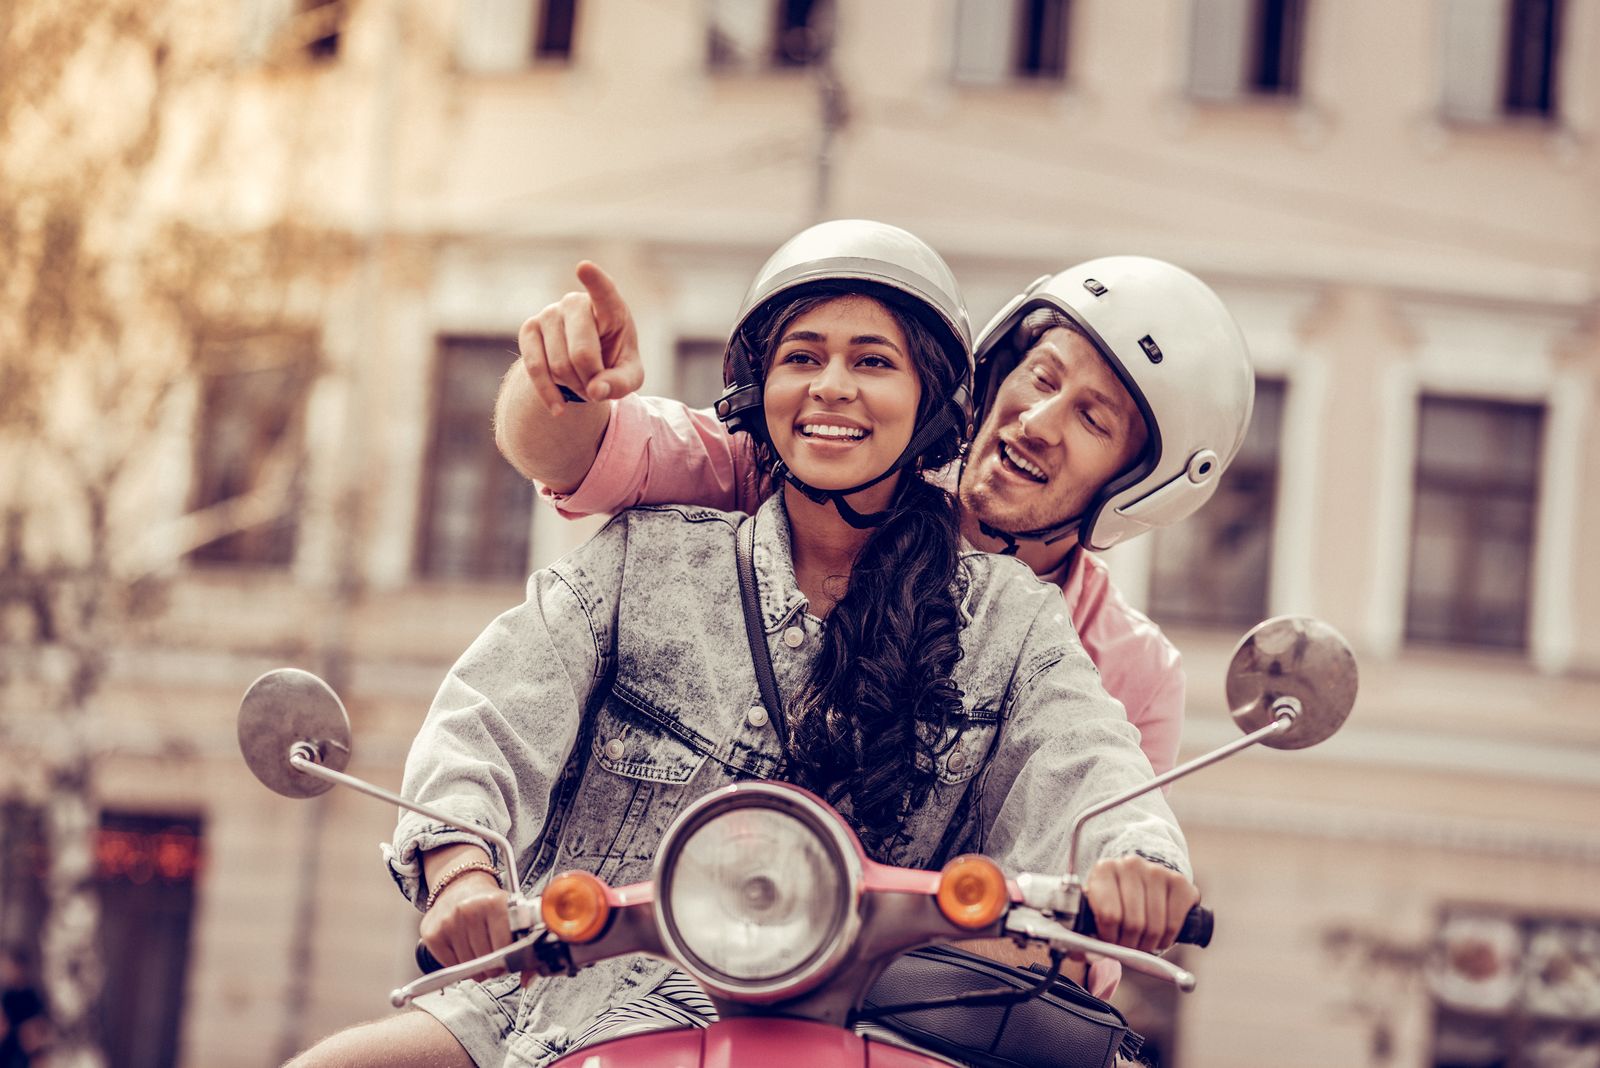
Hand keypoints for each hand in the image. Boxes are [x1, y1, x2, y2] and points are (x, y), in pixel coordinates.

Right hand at [418, 869, 511, 981]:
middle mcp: (468, 910)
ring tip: (478, 954)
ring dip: (474, 968)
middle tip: (493, 960)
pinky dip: (458, 965)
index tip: (507, 961)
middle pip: (484, 958)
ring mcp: (448, 921)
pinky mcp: (432, 933)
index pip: (503, 947)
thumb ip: (522, 944)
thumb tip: (527, 980)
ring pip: (466, 965)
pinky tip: (463, 951)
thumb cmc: (488, 904)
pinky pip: (449, 965)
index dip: (507, 960)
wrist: (461, 886)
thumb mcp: (510, 914)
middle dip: (491, 966)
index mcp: (493, 903)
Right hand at [518, 261, 643, 414]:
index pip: (604, 292)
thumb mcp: (629, 376)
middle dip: (591, 380)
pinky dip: (548, 394)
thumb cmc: (613, 362)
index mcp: (610, 307)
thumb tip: (596, 390)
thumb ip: (621, 383)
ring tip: (583, 384)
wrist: (583, 365)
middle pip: (582, 354)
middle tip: (597, 385)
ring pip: (559, 365)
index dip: (595, 281)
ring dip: (574, 386)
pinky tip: (559, 408)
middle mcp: (576, 302)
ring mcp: (550, 313)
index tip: (584, 267)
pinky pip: (535, 368)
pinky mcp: (528, 329)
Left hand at [1083, 855, 1199, 954]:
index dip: (1110, 937)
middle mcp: (1131, 865)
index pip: (1108, 915)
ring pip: (1154, 927)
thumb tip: (1078, 953)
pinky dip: (1166, 939)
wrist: (1142, 879)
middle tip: (1128, 946)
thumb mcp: (1096, 908)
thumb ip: (1084, 930)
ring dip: (1148, 944)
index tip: (1109, 942)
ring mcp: (1157, 871)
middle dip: (1130, 944)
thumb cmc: (1116, 900)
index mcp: (1104, 870)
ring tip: (1142, 941)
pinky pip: (1173, 924)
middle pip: (1133, 923)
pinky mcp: (1179, 882)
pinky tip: (1159, 935)